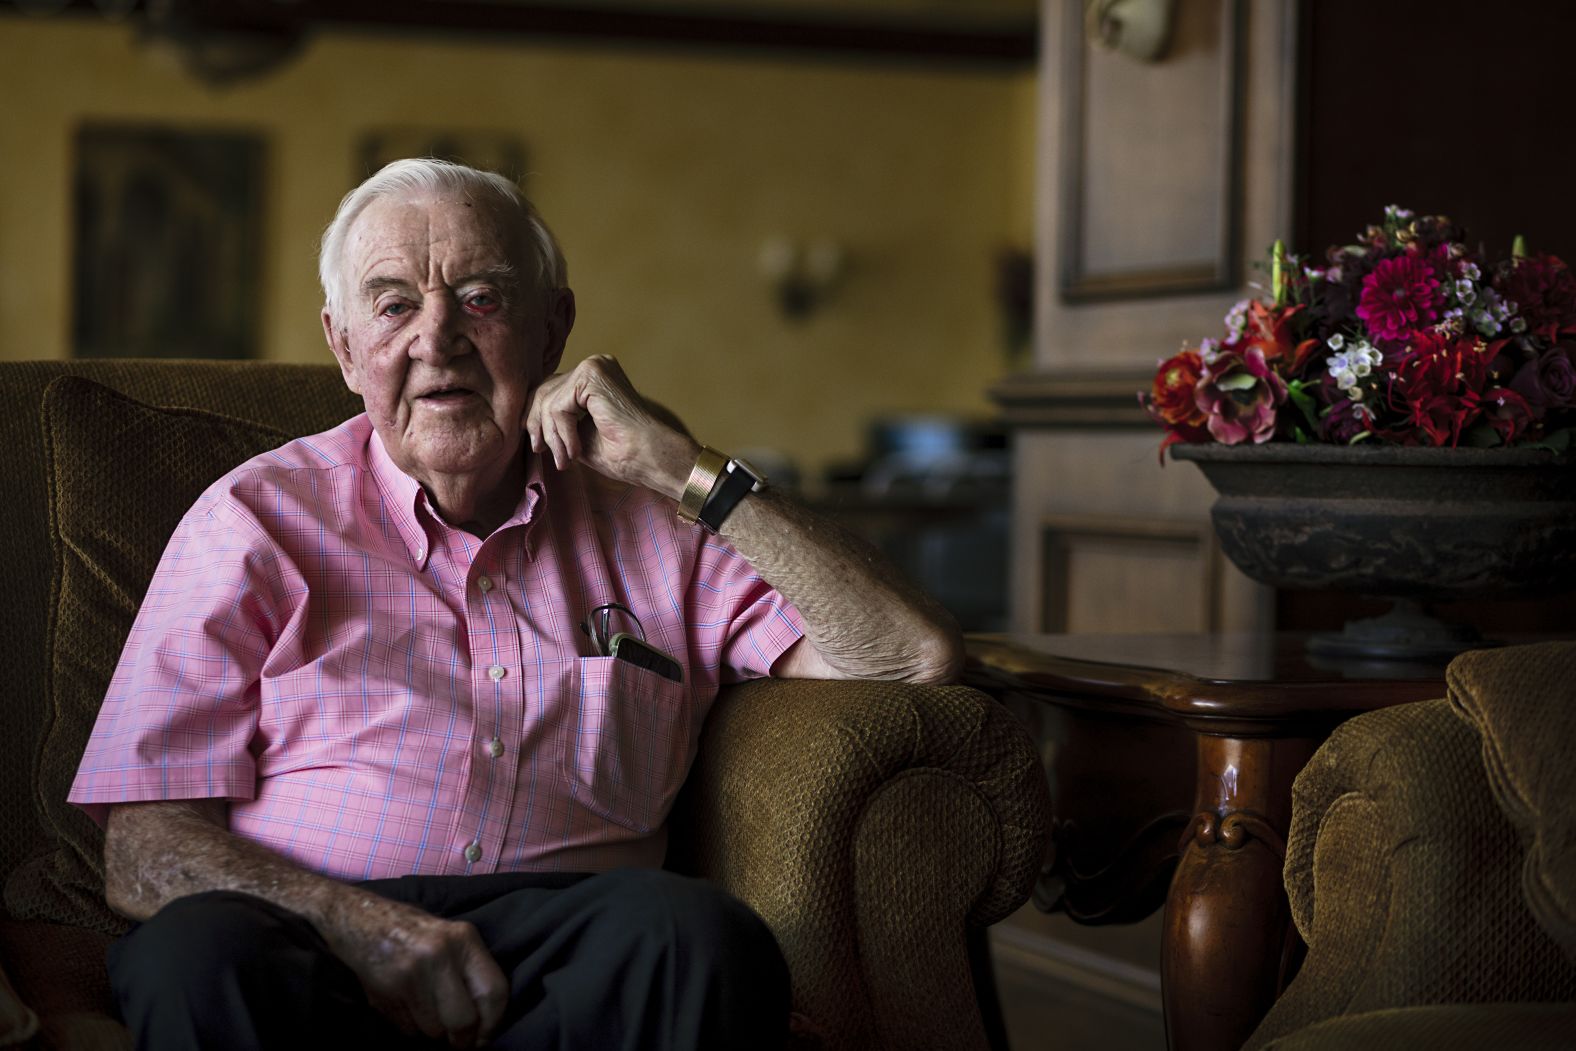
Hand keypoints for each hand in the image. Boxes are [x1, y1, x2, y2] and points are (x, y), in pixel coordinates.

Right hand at [325, 895, 507, 1048]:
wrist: (363, 923)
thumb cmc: (416, 932)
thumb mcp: (452, 937)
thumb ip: (472, 971)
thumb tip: (486, 1021)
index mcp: (463, 939)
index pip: (493, 991)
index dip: (493, 1023)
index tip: (485, 1036)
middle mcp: (439, 956)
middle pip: (463, 1020)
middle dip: (463, 1039)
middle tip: (459, 1042)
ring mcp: (410, 976)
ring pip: (434, 1030)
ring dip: (434, 1031)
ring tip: (427, 1011)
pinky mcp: (385, 995)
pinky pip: (409, 1030)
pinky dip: (412, 1028)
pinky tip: (407, 1006)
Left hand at [525, 355, 696, 498]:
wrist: (649, 457)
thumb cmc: (623, 453)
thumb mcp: (579, 434)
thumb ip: (559, 422)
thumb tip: (529, 421)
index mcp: (595, 377)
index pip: (552, 389)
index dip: (537, 417)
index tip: (537, 445)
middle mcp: (595, 365)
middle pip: (545, 390)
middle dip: (538, 425)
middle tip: (541, 451)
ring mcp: (594, 366)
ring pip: (548, 400)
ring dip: (552, 435)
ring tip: (565, 459)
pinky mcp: (592, 374)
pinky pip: (558, 405)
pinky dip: (561, 432)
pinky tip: (575, 451)